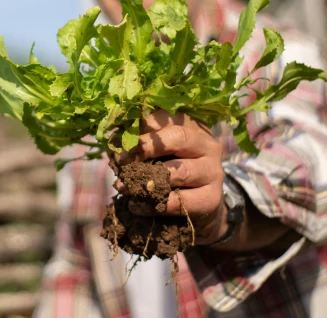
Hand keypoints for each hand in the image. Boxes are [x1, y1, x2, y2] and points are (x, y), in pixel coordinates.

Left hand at [113, 110, 226, 244]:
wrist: (200, 208)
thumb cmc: (171, 171)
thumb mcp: (159, 152)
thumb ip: (141, 142)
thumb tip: (114, 138)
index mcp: (192, 126)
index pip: (167, 117)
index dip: (141, 128)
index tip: (120, 141)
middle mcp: (207, 145)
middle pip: (179, 137)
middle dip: (146, 147)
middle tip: (122, 159)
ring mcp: (213, 172)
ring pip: (179, 171)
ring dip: (146, 179)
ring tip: (123, 186)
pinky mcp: (211, 199)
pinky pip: (179, 201)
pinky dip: (153, 205)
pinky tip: (136, 205)